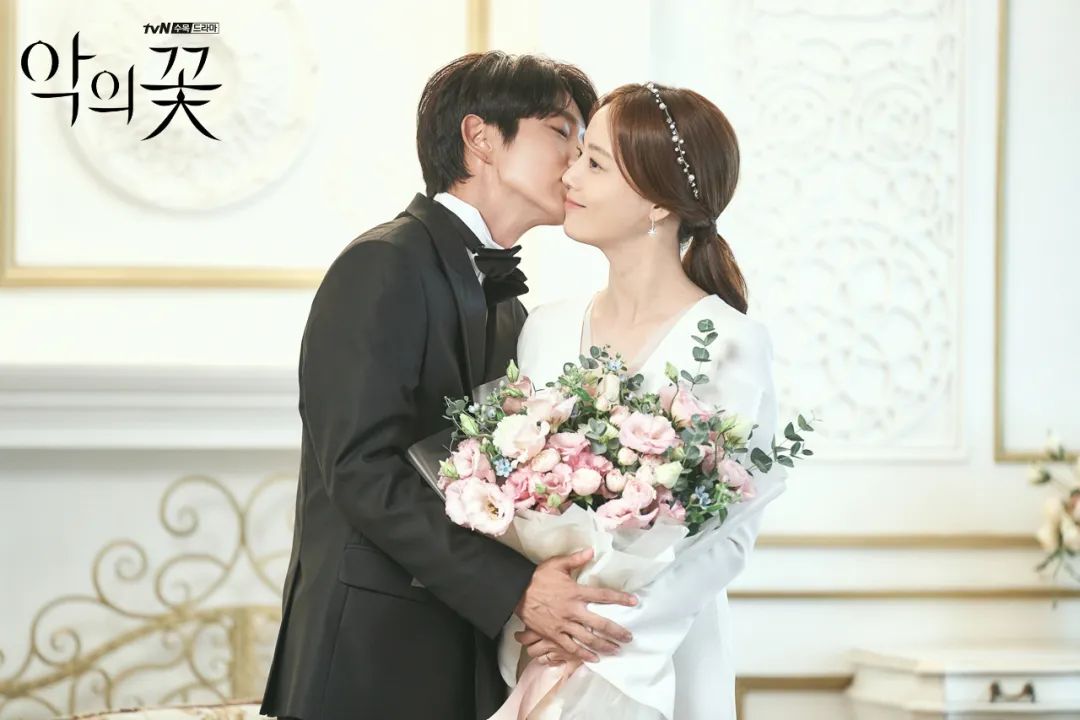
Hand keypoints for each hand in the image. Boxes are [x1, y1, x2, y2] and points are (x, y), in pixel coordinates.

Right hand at [513, 547, 637, 662]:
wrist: (516, 591)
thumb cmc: (537, 577)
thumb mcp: (556, 564)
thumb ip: (575, 559)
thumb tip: (591, 551)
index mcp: (575, 592)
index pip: (603, 595)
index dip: (620, 598)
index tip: (634, 602)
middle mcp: (572, 610)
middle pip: (599, 624)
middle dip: (616, 631)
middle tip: (629, 637)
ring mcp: (563, 625)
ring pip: (588, 639)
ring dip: (604, 645)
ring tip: (617, 650)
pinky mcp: (554, 635)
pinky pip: (570, 647)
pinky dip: (583, 654)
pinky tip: (594, 659)